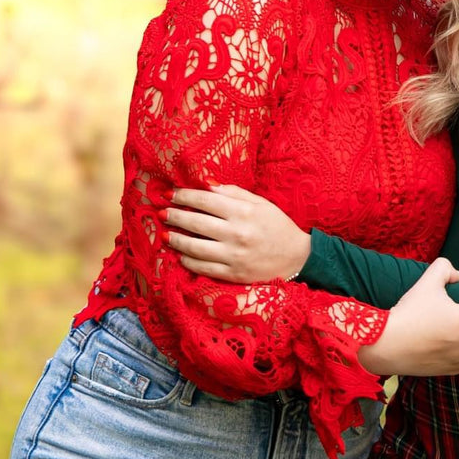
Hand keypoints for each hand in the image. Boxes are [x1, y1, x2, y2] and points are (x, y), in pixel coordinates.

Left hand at [162, 185, 310, 282]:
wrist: (296, 257)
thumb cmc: (277, 225)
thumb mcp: (260, 203)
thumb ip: (232, 192)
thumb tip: (205, 184)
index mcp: (243, 212)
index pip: (205, 200)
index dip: (184, 196)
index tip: (171, 194)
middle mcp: (237, 233)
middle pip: (195, 222)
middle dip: (174, 216)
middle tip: (162, 212)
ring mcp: (233, 256)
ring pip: (194, 247)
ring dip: (176, 240)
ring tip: (165, 234)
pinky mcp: (232, 274)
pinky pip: (202, 268)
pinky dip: (187, 261)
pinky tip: (181, 255)